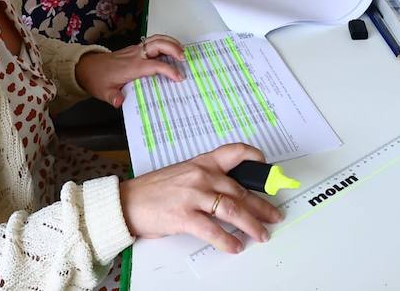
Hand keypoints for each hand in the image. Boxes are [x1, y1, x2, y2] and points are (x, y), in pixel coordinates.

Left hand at [74, 34, 184, 107]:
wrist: (87, 67)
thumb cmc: (98, 79)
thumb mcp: (104, 92)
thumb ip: (113, 97)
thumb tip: (119, 102)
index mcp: (131, 67)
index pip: (154, 65)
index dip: (168, 70)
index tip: (179, 77)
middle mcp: (135, 55)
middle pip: (157, 44)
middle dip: (173, 48)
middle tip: (184, 59)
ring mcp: (135, 50)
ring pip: (156, 39)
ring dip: (171, 42)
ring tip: (182, 51)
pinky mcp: (135, 49)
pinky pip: (153, 41)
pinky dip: (165, 42)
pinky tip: (171, 49)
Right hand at [120, 143, 283, 252]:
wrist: (125, 201)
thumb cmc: (153, 190)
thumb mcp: (182, 174)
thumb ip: (205, 179)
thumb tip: (230, 192)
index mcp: (201, 163)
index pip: (234, 152)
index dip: (254, 158)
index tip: (268, 168)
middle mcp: (200, 176)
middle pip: (240, 190)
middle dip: (262, 206)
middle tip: (273, 216)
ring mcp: (193, 196)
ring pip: (232, 209)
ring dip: (251, 225)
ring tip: (261, 235)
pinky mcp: (183, 216)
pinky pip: (212, 229)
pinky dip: (227, 240)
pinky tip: (235, 246)